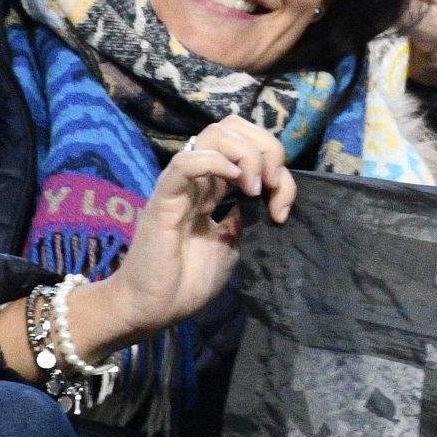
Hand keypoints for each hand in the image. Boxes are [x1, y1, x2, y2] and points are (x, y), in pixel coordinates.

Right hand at [90, 117, 292, 344]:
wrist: (154, 308)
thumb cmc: (187, 282)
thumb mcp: (230, 244)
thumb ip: (243, 217)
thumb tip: (263, 199)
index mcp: (215, 188)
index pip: (248, 145)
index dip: (275, 166)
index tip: (282, 207)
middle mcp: (199, 179)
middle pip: (232, 128)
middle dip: (265, 149)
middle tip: (271, 187)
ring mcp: (181, 185)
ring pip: (214, 134)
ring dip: (246, 155)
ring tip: (254, 189)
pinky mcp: (165, 198)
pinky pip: (187, 162)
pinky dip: (216, 162)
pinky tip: (235, 182)